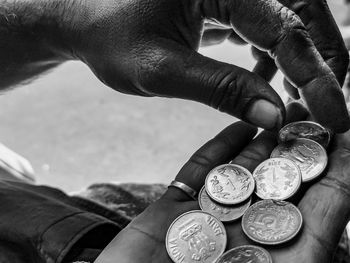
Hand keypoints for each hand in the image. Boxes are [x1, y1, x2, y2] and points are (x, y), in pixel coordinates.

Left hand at [62, 0, 349, 131]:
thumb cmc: (113, 40)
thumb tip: (273, 116)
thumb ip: (220, 90)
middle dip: (321, 59)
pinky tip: (266, 75)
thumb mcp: (161, 70)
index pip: (283, 29)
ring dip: (302, 56)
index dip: (314, 77)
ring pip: (288, 14)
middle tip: (330, 103)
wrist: (87, 19)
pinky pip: (264, 20)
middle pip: (301, 10)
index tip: (336, 116)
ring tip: (302, 96)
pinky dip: (276, 51)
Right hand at [95, 102, 349, 261]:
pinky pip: (198, 173)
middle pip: (281, 184)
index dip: (338, 170)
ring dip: (262, 142)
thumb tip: (341, 198)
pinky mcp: (172, 211)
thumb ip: (310, 246)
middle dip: (299, 147)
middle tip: (310, 110)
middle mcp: (246, 236)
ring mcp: (208, 221)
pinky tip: (238, 127)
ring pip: (242, 173)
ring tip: (278, 110)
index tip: (347, 134)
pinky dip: (218, 149)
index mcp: (279, 257)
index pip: (321, 208)